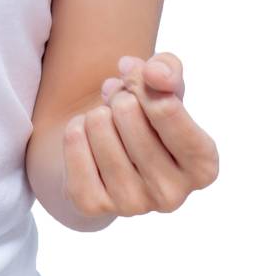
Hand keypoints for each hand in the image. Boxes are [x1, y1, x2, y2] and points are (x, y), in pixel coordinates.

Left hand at [62, 51, 219, 218]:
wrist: (107, 149)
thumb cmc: (146, 115)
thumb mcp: (166, 86)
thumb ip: (169, 70)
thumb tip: (155, 73)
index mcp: (203, 166)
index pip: (165, 107)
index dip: (143, 80)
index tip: (138, 75)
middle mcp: (173, 194)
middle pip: (127, 112)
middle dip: (120, 97)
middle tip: (122, 106)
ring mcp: (132, 205)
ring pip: (98, 124)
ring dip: (98, 114)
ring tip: (108, 125)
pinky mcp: (93, 205)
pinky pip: (73, 142)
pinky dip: (75, 129)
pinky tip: (88, 139)